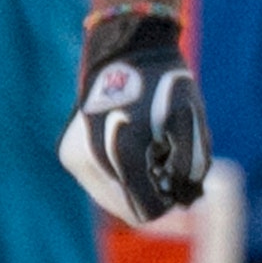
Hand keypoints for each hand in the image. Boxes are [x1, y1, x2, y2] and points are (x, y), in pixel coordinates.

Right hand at [61, 5, 207, 224]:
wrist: (126, 51)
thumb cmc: (164, 85)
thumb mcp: (191, 120)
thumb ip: (193, 166)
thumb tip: (183, 199)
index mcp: (121, 154)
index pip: (148, 211)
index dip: (169, 198)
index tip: (174, 171)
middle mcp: (91, 160)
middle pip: (127, 210)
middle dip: (149, 191)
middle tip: (160, 159)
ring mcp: (75, 158)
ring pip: (110, 200)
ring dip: (132, 184)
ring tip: (143, 151)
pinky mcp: (68, 154)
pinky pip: (98, 184)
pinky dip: (117, 175)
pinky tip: (126, 147)